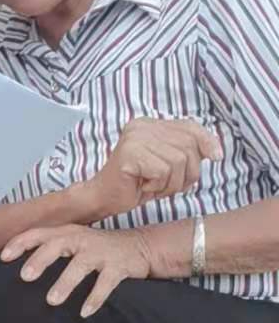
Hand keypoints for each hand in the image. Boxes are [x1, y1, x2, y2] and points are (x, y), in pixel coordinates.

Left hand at [2, 224, 154, 316]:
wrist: (139, 247)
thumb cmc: (95, 248)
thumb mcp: (72, 242)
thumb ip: (49, 249)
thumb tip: (17, 268)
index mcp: (66, 233)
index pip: (38, 234)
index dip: (20, 243)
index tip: (3, 257)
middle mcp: (82, 239)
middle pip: (57, 245)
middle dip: (39, 260)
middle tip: (25, 276)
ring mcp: (101, 252)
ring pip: (80, 265)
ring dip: (65, 283)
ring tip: (52, 300)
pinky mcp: (119, 267)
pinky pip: (106, 283)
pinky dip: (95, 298)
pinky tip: (84, 312)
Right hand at [82, 118, 221, 218]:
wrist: (105, 197)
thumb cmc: (138, 183)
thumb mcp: (168, 164)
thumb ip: (187, 151)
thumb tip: (215, 151)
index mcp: (149, 124)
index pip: (189, 126)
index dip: (207, 141)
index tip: (217, 156)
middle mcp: (141, 126)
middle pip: (188, 146)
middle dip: (187, 172)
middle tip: (168, 183)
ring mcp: (134, 138)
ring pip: (178, 161)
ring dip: (171, 182)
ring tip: (154, 185)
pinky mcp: (130, 154)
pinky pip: (162, 171)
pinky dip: (158, 186)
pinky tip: (143, 186)